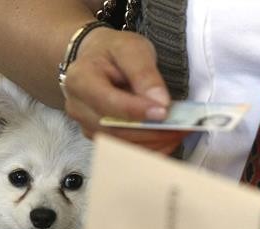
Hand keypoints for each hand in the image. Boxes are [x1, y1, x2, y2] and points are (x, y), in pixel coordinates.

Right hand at [63, 27, 187, 153]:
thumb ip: (144, 73)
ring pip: (120, 144)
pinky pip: (124, 149)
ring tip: (178, 134)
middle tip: (180, 128)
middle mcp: (78, 108)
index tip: (164, 113)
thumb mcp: (131, 49)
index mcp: (80, 80)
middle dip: (150, 132)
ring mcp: (86, 126)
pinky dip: (148, 148)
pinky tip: (167, 141)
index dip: (136, 111)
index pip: (108, 102)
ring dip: (152, 144)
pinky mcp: (99, 138)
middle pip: (114, 130)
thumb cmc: (113, 52)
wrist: (96, 60)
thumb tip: (160, 103)